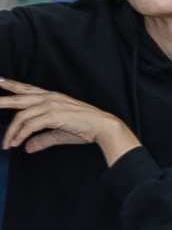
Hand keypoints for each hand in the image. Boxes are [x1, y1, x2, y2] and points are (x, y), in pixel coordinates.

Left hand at [0, 79, 138, 161]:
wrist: (103, 126)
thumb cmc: (85, 128)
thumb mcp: (59, 132)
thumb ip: (42, 139)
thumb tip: (27, 148)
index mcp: (52, 97)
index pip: (28, 89)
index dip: (13, 85)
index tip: (0, 81)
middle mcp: (50, 98)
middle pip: (19, 98)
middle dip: (1, 101)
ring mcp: (51, 105)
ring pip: (21, 115)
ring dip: (11, 131)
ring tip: (4, 143)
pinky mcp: (53, 115)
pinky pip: (30, 125)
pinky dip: (21, 135)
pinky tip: (17, 143)